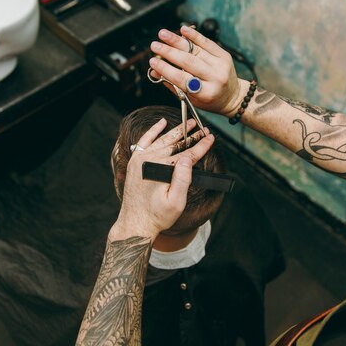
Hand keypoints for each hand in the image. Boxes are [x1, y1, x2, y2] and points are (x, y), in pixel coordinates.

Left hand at [109, 118, 214, 240]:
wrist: (135, 223)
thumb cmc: (157, 216)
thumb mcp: (176, 202)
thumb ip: (183, 179)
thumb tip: (189, 158)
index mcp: (160, 169)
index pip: (186, 153)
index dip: (201, 145)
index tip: (211, 137)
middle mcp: (148, 160)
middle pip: (175, 144)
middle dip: (191, 136)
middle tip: (203, 128)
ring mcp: (139, 159)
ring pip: (162, 140)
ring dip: (177, 131)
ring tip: (189, 123)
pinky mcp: (134, 162)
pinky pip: (145, 141)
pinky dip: (154, 131)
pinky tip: (162, 122)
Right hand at [149, 26, 247, 116]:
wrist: (232, 96)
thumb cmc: (209, 99)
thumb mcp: (191, 98)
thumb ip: (173, 85)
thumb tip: (155, 72)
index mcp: (206, 93)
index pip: (182, 79)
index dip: (166, 69)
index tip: (153, 62)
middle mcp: (215, 78)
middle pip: (188, 62)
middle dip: (169, 52)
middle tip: (154, 46)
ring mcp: (220, 65)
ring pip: (195, 50)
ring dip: (177, 41)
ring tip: (163, 34)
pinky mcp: (224, 55)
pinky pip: (207, 42)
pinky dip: (194, 35)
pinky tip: (183, 30)